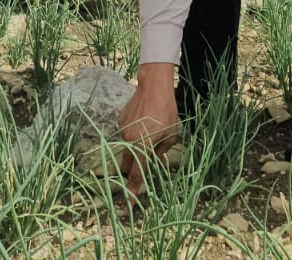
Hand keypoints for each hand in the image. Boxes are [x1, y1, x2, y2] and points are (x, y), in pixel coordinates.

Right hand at [117, 63, 180, 194]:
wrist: (153, 87)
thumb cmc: (167, 111)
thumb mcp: (171, 134)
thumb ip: (161, 151)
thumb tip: (154, 160)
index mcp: (142, 146)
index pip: (136, 174)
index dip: (133, 190)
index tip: (129, 204)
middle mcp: (128, 140)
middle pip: (128, 163)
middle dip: (133, 169)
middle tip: (143, 166)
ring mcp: (122, 130)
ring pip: (126, 148)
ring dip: (135, 149)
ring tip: (149, 133)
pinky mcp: (119, 121)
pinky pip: (125, 135)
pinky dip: (132, 135)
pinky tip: (143, 122)